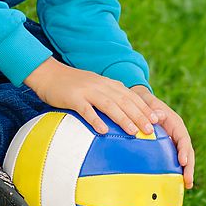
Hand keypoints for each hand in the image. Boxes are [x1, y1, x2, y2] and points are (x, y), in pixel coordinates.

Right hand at [24, 57, 160, 135]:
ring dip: (123, 118)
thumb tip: (124, 114)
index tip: (157, 120)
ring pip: (109, 105)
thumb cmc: (72, 86)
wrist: (48, 74)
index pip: (131, 96)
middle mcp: (101, 86)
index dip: (144, 108)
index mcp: (108, 84)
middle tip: (151, 130)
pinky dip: (95, 120)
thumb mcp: (94, 88)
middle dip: (139, 115)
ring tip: (133, 132)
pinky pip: (86, 110)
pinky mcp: (73, 98)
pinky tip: (103, 131)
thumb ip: (108, 97)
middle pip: (124, 101)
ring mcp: (87, 91)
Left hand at [131, 85, 194, 189]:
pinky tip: (178, 182)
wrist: (142, 104)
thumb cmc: (145, 105)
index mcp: (176, 124)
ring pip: (184, 157)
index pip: (183, 139)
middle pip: (187, 151)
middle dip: (189, 166)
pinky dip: (179, 170)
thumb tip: (158, 116)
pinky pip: (176, 159)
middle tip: (188, 181)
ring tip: (188, 185)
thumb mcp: (149, 104)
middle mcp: (178, 133)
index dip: (184, 150)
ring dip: (187, 171)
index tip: (182, 161)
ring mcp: (175, 141)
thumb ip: (154, 109)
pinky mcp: (170, 147)